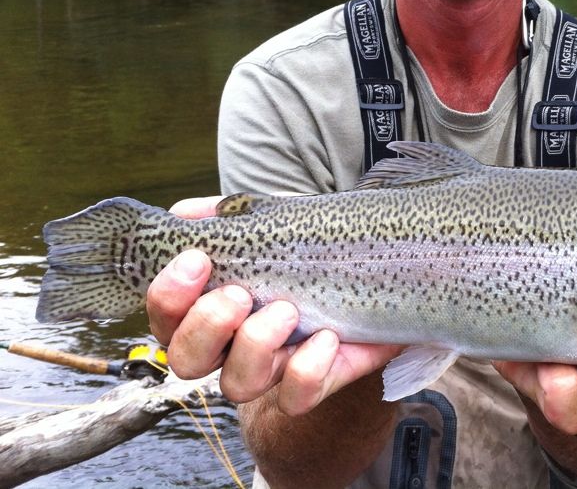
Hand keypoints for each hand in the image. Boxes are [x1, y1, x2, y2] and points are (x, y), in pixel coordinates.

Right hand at [146, 197, 401, 413]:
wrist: (374, 270)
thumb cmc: (309, 248)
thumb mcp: (273, 223)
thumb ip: (228, 216)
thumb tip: (185, 213)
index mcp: (208, 308)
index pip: (166, 315)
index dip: (169, 295)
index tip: (198, 259)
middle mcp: (230, 346)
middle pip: (187, 360)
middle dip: (207, 325)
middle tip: (240, 293)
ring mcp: (270, 369)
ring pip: (237, 385)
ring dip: (255, 345)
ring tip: (287, 310)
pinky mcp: (313, 383)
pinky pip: (295, 398)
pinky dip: (307, 371)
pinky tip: (327, 337)